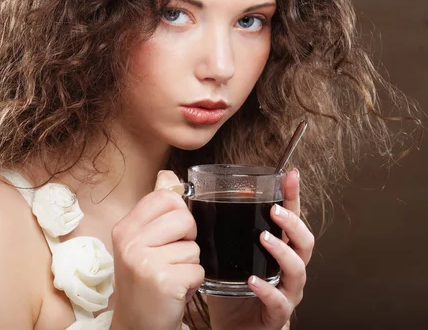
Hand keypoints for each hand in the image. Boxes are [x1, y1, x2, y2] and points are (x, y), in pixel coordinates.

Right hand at [110, 171, 204, 329]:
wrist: (136, 326)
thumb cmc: (143, 283)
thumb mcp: (142, 242)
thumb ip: (156, 208)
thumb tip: (168, 175)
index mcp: (125, 228)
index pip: (164, 197)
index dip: (178, 213)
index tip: (170, 232)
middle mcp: (130, 243)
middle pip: (184, 218)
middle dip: (187, 239)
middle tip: (170, 258)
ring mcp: (145, 262)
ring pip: (194, 247)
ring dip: (189, 265)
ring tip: (170, 276)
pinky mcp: (164, 281)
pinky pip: (198, 270)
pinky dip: (193, 283)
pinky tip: (175, 291)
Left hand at [206, 169, 314, 329]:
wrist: (232, 327)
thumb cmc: (229, 288)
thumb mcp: (221, 253)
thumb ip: (211, 226)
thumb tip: (186, 195)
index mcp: (276, 249)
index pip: (290, 219)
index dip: (292, 196)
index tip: (290, 175)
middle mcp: (287, 268)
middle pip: (304, 242)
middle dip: (293, 223)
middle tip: (275, 210)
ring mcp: (286, 291)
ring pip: (298, 269)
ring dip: (283, 252)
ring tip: (264, 238)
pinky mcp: (277, 314)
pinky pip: (280, 301)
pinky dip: (268, 290)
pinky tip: (254, 281)